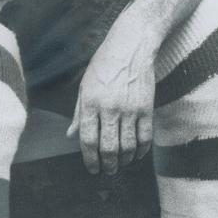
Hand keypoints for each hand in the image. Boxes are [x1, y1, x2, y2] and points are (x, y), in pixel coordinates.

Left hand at [66, 15, 156, 175]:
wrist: (132, 46)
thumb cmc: (104, 65)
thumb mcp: (85, 86)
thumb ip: (79, 114)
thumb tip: (70, 135)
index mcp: (91, 103)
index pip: (88, 140)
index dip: (89, 160)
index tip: (92, 169)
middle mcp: (110, 108)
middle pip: (109, 148)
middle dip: (108, 165)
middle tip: (107, 171)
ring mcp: (130, 109)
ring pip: (128, 146)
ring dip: (124, 161)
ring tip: (121, 165)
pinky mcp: (147, 108)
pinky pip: (145, 137)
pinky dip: (141, 150)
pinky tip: (137, 154)